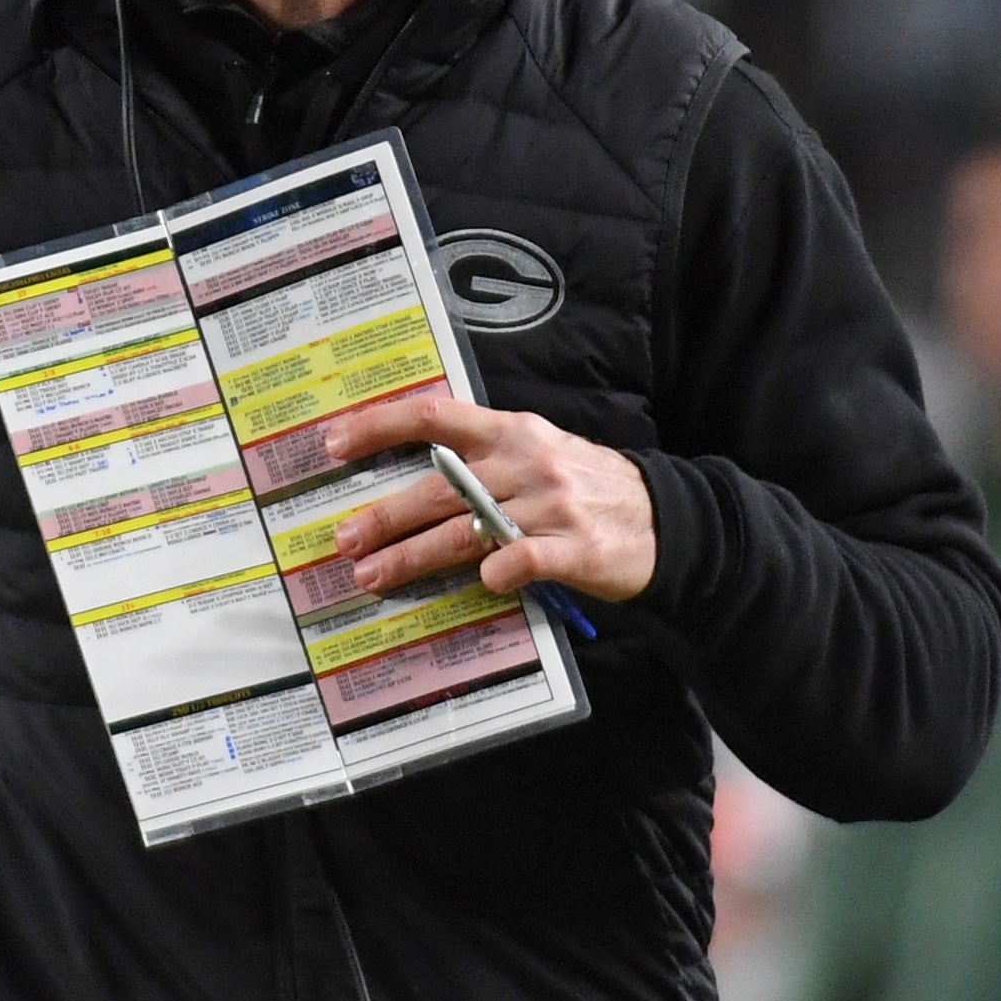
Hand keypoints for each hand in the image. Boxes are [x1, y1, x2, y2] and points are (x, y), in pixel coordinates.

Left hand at [323, 396, 656, 602]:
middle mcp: (526, 462)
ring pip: (466, 530)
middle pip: (438, 487)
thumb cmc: (588, 488)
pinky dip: (500, 569)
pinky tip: (481, 582)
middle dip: (384, 517)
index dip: (378, 427)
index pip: (433, 417)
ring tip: (374, 576)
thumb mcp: (538, 452)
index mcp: (511, 431)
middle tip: (345, 542)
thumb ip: (483, 458)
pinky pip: (527, 557)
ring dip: (413, 556)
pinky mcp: (578, 548)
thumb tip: (413, 476)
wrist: (667, 519)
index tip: (332, 444)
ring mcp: (552, 505)